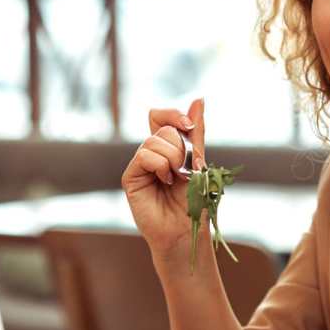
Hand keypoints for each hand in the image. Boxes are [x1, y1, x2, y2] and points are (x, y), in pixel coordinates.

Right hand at [121, 97, 206, 261]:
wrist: (187, 231)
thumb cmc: (194, 203)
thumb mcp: (198, 162)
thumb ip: (196, 133)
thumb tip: (199, 99)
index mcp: (167, 149)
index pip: (160, 117)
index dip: (174, 115)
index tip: (190, 126)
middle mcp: (151, 155)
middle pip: (162, 128)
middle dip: (180, 146)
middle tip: (185, 170)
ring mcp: (139, 166)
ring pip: (154, 141)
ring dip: (172, 159)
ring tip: (174, 180)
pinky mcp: (130, 178)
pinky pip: (144, 155)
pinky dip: (160, 165)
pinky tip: (164, 182)